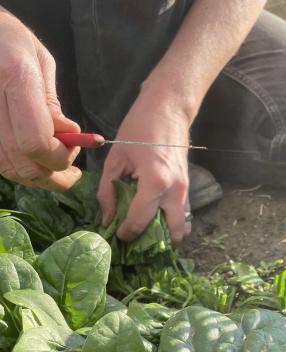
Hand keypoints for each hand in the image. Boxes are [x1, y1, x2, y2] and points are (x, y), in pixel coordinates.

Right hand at [0, 9, 80, 189]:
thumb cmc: (7, 38)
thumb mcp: (39, 60)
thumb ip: (52, 104)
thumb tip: (69, 135)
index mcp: (15, 78)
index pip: (37, 143)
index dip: (60, 157)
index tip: (75, 147)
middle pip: (24, 164)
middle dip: (54, 175)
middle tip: (72, 172)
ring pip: (10, 169)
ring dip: (39, 177)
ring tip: (58, 170)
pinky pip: (1, 163)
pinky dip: (21, 168)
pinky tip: (36, 161)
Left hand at [97, 85, 190, 242]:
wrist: (169, 109)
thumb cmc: (139, 128)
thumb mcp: (116, 159)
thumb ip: (108, 191)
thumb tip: (107, 219)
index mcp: (155, 182)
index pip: (140, 221)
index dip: (126, 233)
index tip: (117, 234)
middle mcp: (175, 191)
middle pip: (171, 233)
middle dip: (153, 242)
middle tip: (136, 239)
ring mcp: (186, 191)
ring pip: (182, 227)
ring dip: (166, 234)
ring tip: (146, 232)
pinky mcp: (188, 189)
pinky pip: (185, 216)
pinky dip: (173, 223)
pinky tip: (156, 220)